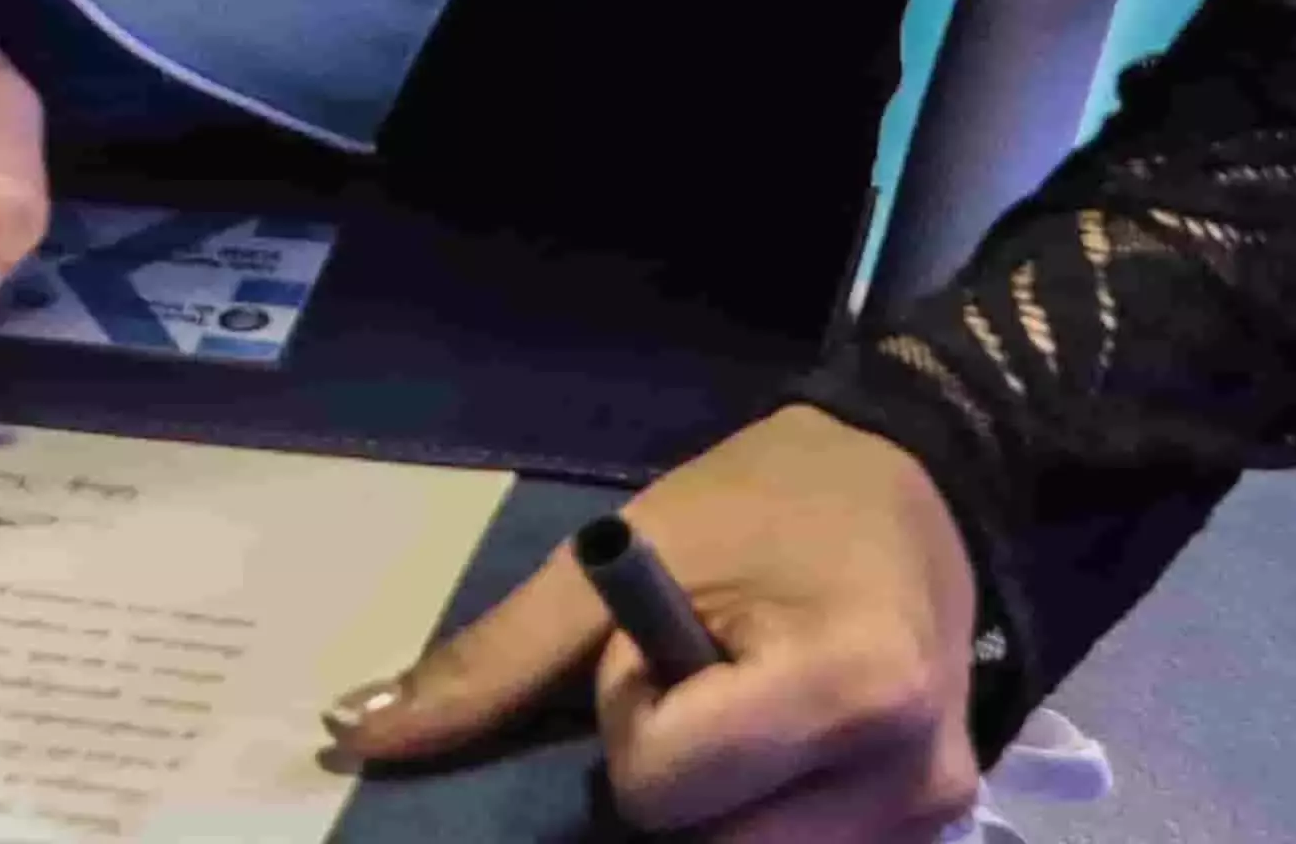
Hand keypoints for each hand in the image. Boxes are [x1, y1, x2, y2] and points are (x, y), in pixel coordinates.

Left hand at [321, 406, 983, 836]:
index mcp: (848, 685)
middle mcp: (911, 774)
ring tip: (736, 716)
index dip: (632, 722)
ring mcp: (933, 814)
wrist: (914, 485)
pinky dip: (753, 818)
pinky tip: (767, 754)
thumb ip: (496, 662)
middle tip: (701, 685)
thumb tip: (358, 735)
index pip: (664, 786)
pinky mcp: (937, 828)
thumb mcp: (621, 549)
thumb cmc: (763, 502)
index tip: (662, 647)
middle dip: (668, 783)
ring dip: (709, 807)